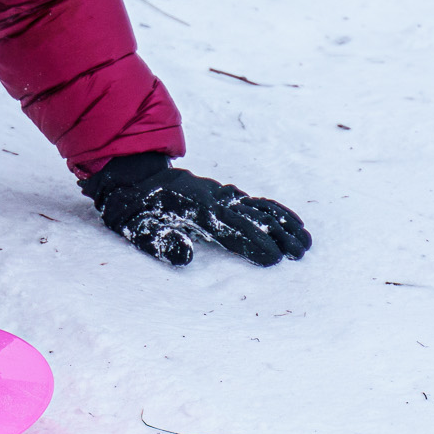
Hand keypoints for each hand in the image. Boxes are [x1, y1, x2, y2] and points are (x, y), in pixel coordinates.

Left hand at [81, 153, 310, 268]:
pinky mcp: (220, 193)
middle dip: (279, 236)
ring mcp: (218, 193)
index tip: (275, 259)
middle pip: (252, 218)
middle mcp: (213, 198)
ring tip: (305, 241)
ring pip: (258, 208)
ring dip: (283, 224)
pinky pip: (252, 201)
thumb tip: (186, 256)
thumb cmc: (132, 207)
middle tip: (301, 254)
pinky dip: (274, 211)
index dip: (254, 244)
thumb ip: (160, 241)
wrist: (128, 173)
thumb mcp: (136, 228)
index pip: (230, 229)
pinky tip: (287, 221)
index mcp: (195, 209)